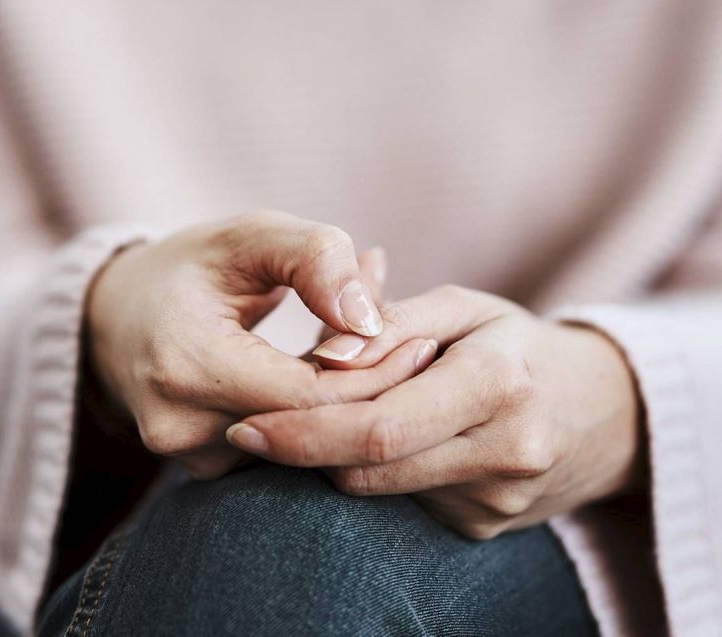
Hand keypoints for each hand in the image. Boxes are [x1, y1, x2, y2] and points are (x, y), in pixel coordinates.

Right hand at [86, 210, 433, 478]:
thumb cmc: (189, 268)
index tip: (420, 342)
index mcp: (186, 362)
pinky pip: (279, 453)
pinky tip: (324, 379)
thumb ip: (316, 260)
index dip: (374, 373)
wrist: (113, 319)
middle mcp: (180, 426)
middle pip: (311, 430)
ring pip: (301, 448)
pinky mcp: (201, 472)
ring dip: (341, 406)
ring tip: (366, 354)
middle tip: (414, 348)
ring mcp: (187, 458)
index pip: (311, 396)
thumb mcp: (250, 235)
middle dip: (368, 391)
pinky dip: (311, 419)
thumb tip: (370, 322)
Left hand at [226, 285, 644, 537]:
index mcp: (498, 384)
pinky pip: (402, 503)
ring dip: (339, 457)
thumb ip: (389, 322)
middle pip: (368, 470)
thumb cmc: (515, 344)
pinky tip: (389, 439)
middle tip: (254, 430)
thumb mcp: (462, 307)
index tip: (245, 427)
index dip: (302, 433)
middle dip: (304, 450)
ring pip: (378, 490)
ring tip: (338, 415)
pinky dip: (377, 472)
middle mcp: (504, 452)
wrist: (602, 411)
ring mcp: (496, 501)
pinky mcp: (483, 527)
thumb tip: (323, 358)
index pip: (377, 428)